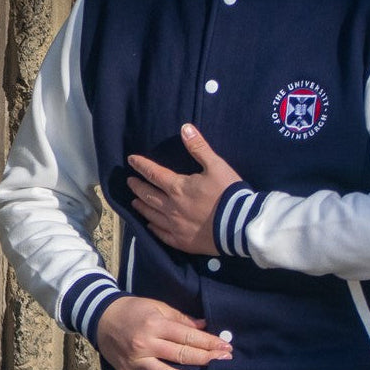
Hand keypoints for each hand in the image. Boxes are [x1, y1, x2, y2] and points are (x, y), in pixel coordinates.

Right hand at [95, 295, 231, 369]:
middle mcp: (146, 344)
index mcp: (155, 324)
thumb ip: (180, 318)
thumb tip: (203, 326)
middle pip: (181, 356)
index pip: (187, 336)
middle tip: (225, 362)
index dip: (208, 343)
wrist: (102, 318)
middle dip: (206, 359)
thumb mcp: (157, 306)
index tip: (225, 347)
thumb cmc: (133, 310)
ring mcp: (137, 362)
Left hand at [128, 123, 241, 254]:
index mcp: (178, 187)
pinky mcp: (182, 241)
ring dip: (142, 207)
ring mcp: (176, 226)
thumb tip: (185, 128)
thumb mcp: (216, 165)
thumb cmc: (228, 192)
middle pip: (148, 195)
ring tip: (134, 202)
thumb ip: (199, 147)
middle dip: (137, 187)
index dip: (141, 165)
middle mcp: (172, 207)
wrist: (240, 224)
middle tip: (130, 182)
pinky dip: (153, 228)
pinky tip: (149, 226)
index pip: (154, 174)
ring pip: (152, 215)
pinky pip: (162, 235)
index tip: (131, 160)